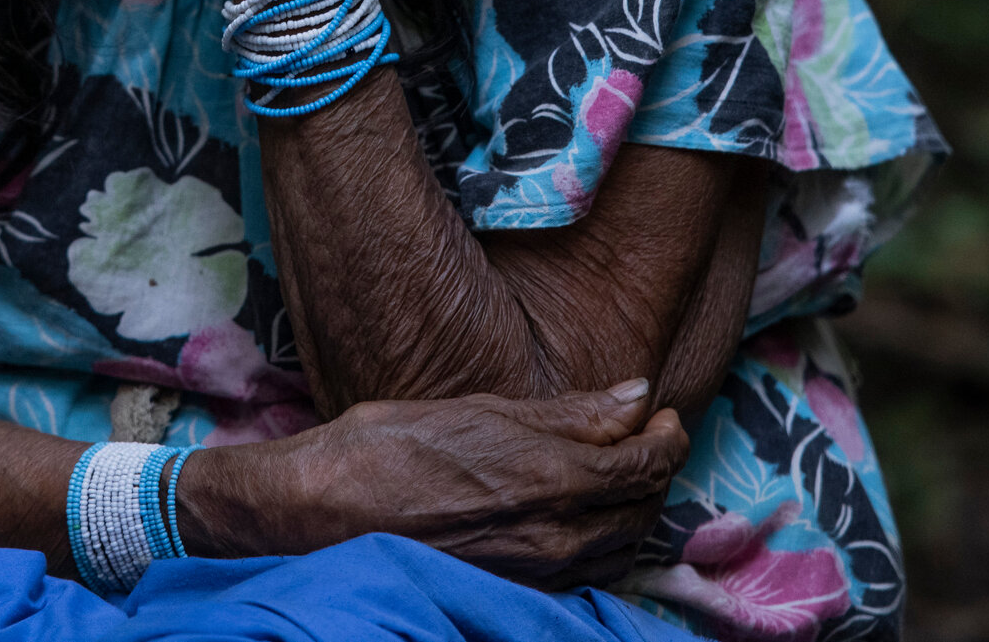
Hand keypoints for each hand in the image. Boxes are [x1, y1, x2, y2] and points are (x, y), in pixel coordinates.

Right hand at [178, 384, 687, 588]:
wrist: (323, 510)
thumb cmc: (391, 445)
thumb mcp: (479, 410)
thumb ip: (567, 413)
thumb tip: (636, 397)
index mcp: (551, 481)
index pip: (643, 466)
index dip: (665, 438)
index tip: (664, 415)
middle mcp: (556, 539)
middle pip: (641, 511)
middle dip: (654, 471)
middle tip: (646, 436)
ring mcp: (538, 574)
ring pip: (619, 547)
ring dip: (632, 508)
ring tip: (618, 470)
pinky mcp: (516, 591)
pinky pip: (587, 572)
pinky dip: (603, 540)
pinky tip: (583, 515)